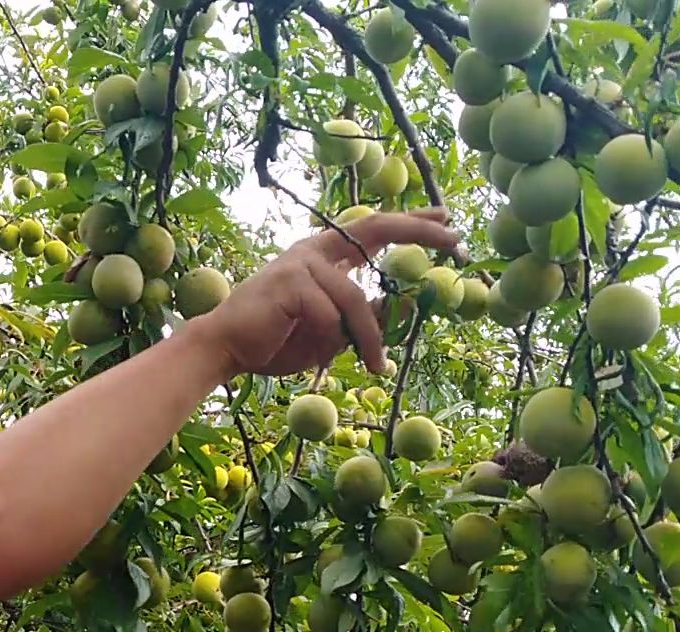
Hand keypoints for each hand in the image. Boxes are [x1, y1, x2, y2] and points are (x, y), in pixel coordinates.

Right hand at [185, 206, 458, 378]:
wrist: (224, 347)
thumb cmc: (275, 340)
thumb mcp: (329, 331)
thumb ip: (360, 316)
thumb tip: (401, 304)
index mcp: (322, 256)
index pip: (373, 229)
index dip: (411, 222)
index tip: (445, 218)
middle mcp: (314, 250)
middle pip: (375, 229)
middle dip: (418, 231)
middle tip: (455, 240)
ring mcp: (302, 262)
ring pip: (356, 300)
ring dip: (368, 338)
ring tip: (374, 365)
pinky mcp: (291, 282)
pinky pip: (332, 317)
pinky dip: (330, 341)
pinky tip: (313, 351)